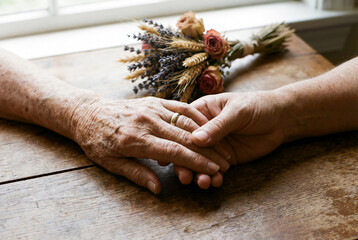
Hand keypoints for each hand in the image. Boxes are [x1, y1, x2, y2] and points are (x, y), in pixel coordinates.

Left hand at [70, 96, 229, 193]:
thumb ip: (137, 174)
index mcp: (136, 139)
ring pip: (186, 121)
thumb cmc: (97, 140)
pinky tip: (207, 126)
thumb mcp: (110, 163)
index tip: (213, 170)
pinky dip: (196, 116)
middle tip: (224, 163)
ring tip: (221, 148)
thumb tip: (158, 188)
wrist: (88, 113)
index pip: (174, 152)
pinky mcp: (154, 100)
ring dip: (206, 136)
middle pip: (184, 138)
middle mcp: (147, 121)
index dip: (196, 162)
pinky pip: (180, 107)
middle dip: (208, 152)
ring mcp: (151, 108)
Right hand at [175, 91, 284, 187]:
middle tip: (186, 176)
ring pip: (198, 161)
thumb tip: (195, 139)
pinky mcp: (224, 158)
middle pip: (187, 148)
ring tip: (204, 183)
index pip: (183, 127)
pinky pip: (213, 169)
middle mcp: (203, 130)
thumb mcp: (237, 111)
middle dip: (186, 163)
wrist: (279, 119)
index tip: (171, 156)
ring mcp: (213, 146)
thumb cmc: (256, 106)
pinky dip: (213, 177)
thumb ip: (217, 126)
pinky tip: (216, 181)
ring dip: (198, 174)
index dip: (176, 142)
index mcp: (201, 112)